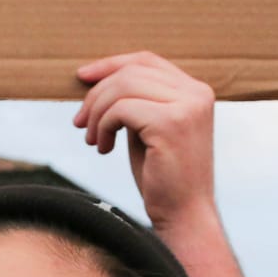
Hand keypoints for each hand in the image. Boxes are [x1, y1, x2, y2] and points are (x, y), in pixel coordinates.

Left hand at [73, 53, 215, 231]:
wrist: (183, 216)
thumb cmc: (162, 178)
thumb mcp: (149, 129)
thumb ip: (136, 102)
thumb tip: (96, 79)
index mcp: (195, 91)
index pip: (146, 61)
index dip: (110, 64)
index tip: (81, 77)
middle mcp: (196, 93)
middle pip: (131, 71)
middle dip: (97, 95)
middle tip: (81, 124)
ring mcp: (187, 107)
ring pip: (123, 87)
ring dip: (97, 113)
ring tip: (93, 139)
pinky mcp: (171, 124)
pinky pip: (121, 109)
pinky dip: (104, 126)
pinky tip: (104, 148)